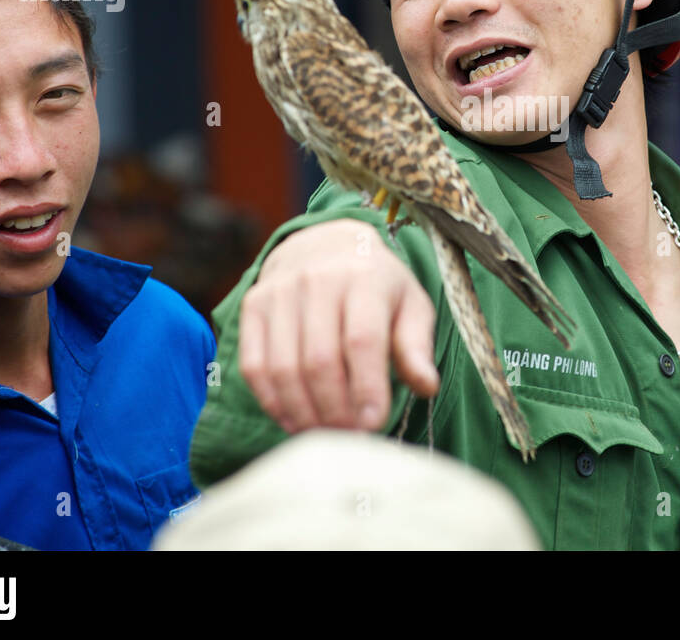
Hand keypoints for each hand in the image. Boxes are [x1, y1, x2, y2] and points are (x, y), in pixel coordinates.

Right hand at [237, 218, 439, 433]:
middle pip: (320, 360)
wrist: (325, 244)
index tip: (375, 423)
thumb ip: (416, 346)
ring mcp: (279, 292)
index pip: (363, 340)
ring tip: (326, 435)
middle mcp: (317, 279)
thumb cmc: (377, 286)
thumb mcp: (410, 305)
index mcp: (365, 278)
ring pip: (283, 368)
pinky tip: (294, 420)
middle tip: (351, 436)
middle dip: (335, 410)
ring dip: (304, 412)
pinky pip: (254, 365)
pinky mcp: (253, 306)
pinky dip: (272, 402)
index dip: (367, 387)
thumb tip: (427, 387)